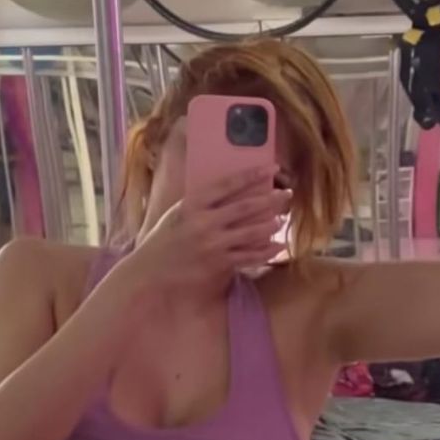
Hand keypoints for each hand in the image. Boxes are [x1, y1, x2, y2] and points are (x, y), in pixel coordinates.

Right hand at [128, 168, 291, 291]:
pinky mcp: (219, 264)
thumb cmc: (165, 239)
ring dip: (270, 225)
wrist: (151, 271)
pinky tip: (278, 246)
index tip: (272, 169)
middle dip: (270, 199)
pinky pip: (248, 256)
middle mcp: (205, 222)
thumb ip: (202, 202)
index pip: (228, 184)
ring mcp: (213, 244)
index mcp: (194, 204)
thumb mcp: (178, 212)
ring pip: (251, 232)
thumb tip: (230, 187)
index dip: (252, 175)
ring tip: (281, 220)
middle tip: (287, 194)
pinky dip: (265, 251)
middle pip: (245, 207)